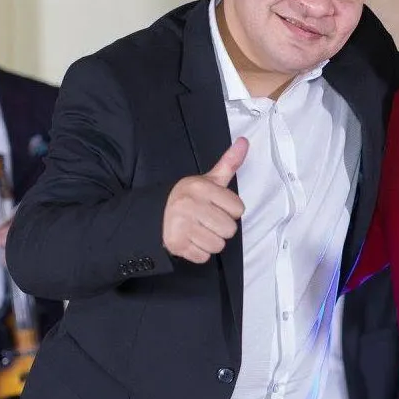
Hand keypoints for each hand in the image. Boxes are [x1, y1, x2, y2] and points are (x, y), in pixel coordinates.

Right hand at [162, 138, 248, 263]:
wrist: (154, 214)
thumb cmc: (188, 198)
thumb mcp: (207, 180)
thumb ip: (228, 163)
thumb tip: (244, 142)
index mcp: (201, 188)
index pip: (238, 209)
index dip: (230, 211)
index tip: (216, 207)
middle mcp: (190, 205)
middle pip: (229, 230)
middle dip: (221, 228)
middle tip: (207, 221)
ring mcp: (182, 226)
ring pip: (218, 245)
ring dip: (210, 242)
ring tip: (198, 230)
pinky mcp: (176, 245)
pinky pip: (203, 257)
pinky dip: (198, 252)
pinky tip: (190, 240)